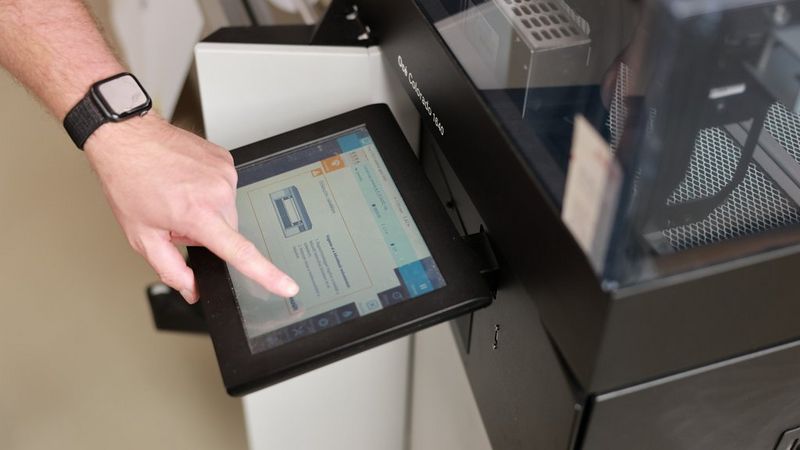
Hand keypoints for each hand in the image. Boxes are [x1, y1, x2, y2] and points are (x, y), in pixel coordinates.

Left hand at [83, 114, 298, 302]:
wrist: (127, 136)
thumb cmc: (129, 180)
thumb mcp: (142, 235)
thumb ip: (170, 270)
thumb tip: (191, 290)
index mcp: (197, 214)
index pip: (241, 252)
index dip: (267, 274)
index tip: (288, 286)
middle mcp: (217, 192)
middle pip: (229, 231)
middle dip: (207, 232)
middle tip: (177, 217)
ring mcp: (225, 173)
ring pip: (227, 210)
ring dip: (208, 210)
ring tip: (179, 194)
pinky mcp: (226, 160)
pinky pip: (225, 188)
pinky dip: (209, 190)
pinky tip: (186, 181)